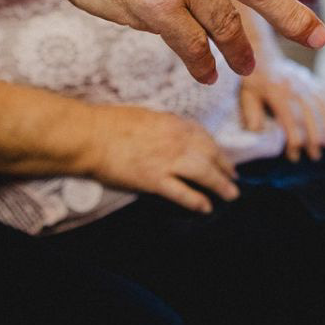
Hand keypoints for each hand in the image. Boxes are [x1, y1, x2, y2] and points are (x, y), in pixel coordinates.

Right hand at [81, 105, 240, 213]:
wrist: (91, 135)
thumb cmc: (110, 123)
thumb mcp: (146, 117)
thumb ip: (164, 127)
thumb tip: (174, 135)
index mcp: (173, 123)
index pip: (204, 138)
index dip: (217, 151)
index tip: (223, 159)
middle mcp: (176, 141)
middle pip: (210, 156)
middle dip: (225, 169)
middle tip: (233, 179)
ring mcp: (167, 161)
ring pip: (204, 174)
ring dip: (221, 186)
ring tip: (230, 195)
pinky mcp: (155, 180)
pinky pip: (182, 193)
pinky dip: (197, 201)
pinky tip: (206, 207)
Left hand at [239, 55, 324, 160]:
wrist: (262, 53)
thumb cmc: (252, 78)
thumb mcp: (246, 93)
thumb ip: (251, 112)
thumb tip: (256, 131)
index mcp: (277, 91)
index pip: (290, 118)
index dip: (294, 139)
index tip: (294, 156)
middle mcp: (295, 85)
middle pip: (310, 114)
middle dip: (314, 137)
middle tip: (316, 156)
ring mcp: (306, 81)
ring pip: (323, 105)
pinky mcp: (312, 78)